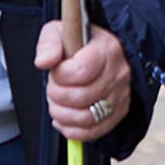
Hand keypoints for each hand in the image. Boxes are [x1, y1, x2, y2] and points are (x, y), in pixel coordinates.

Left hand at [35, 21, 132, 141]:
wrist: (101, 54)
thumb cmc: (79, 44)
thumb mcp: (60, 32)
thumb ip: (49, 44)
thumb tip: (44, 62)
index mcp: (107, 50)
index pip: (81, 71)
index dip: (60, 75)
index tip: (56, 70)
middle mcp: (118, 74)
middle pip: (81, 97)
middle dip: (57, 95)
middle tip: (54, 86)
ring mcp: (120, 96)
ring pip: (86, 118)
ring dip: (62, 113)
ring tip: (57, 103)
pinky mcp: (118, 114)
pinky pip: (92, 132)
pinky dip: (72, 130)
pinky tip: (64, 118)